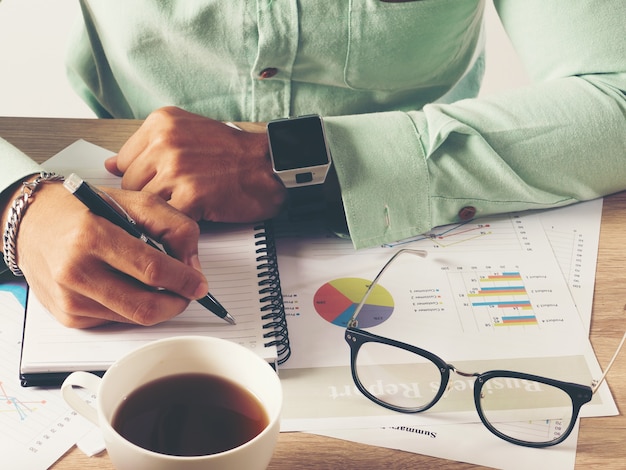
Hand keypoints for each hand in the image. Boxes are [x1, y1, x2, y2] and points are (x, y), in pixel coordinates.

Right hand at [13, 183, 208, 327]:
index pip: (152, 270)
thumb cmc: (83, 209)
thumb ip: (173, 226)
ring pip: (134, 318)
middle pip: (145, 306)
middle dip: (177, 303)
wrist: (32, 222)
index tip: (200, 284)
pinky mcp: (69, 316)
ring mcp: (70, 298)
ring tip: (159, 284)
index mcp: (92, 236)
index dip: (184, 281)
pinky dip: (132, 308)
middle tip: (187, 292)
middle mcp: (76, 271)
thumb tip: (193, 266)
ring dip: (157, 305)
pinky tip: (127, 286)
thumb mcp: (133, 201)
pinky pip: (117, 321)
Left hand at [104, 106, 286, 221]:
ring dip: (165, 210)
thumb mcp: (187, 131)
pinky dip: (179, 222)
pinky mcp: (191, 196)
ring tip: (190, 202)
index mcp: (162, 123)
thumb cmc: (235, 153)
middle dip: (152, 194)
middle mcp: (166, 142)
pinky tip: (197, 212)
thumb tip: (110, 165)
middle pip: (131, 183)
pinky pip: (167, 218)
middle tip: (179, 193)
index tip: (161, 181)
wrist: (271, 166)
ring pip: (146, 203)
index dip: (143, 177)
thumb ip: (148, 146)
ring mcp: (177, 169)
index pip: (124, 160)